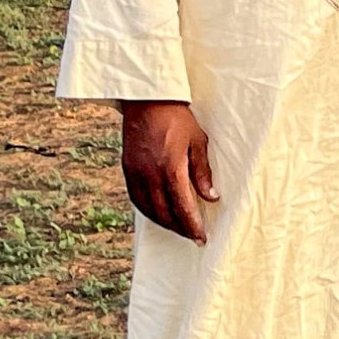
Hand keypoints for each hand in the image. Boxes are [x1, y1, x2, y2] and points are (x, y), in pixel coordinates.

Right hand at [119, 100, 218, 241]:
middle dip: (180, 228)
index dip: (192, 225)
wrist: (147, 101)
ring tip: (179, 228)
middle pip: (165, 213)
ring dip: (164, 223)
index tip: (202, 238)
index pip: (182, 206)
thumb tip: (211, 197)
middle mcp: (150, 175)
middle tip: (194, 236)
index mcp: (170, 168)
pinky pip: (136, 199)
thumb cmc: (177, 119)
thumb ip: (202, 172)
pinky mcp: (127, 169)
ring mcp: (136, 173)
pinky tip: (159, 214)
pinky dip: (148, 211)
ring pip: (148, 209)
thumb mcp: (198, 142)